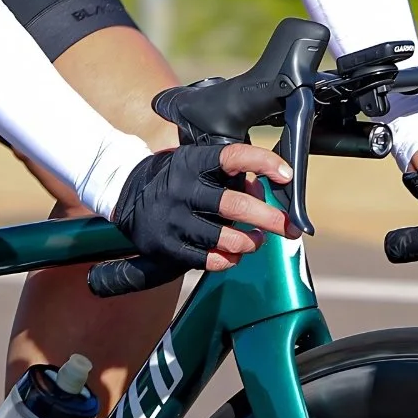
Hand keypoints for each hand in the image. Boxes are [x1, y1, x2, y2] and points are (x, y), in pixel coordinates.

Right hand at [109, 141, 293, 276]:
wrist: (127, 195)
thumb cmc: (175, 178)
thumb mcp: (198, 164)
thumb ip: (231, 175)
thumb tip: (261, 189)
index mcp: (193, 162)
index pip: (233, 157)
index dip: (264, 162)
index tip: (286, 174)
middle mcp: (183, 190)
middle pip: (234, 205)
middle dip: (269, 218)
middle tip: (289, 228)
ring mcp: (174, 220)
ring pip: (225, 238)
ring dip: (250, 242)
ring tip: (257, 241)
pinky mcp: (167, 246)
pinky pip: (207, 260)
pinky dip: (228, 260)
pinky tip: (234, 255)